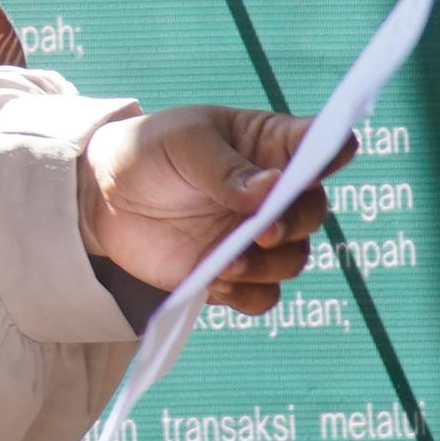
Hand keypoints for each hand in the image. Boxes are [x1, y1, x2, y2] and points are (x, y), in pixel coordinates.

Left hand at [76, 105, 343, 315]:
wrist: (106, 197)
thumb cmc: (152, 151)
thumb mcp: (184, 143)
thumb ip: (226, 169)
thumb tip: (269, 189)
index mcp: (272, 146)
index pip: (320, 144)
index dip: (333, 150)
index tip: (329, 156)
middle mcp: (275, 195)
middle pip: (312, 212)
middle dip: (294, 223)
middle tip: (264, 231)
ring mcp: (256, 237)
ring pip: (293, 260)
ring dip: (267, 266)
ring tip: (226, 262)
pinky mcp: (235, 274)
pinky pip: (262, 297)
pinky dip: (246, 295)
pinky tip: (214, 282)